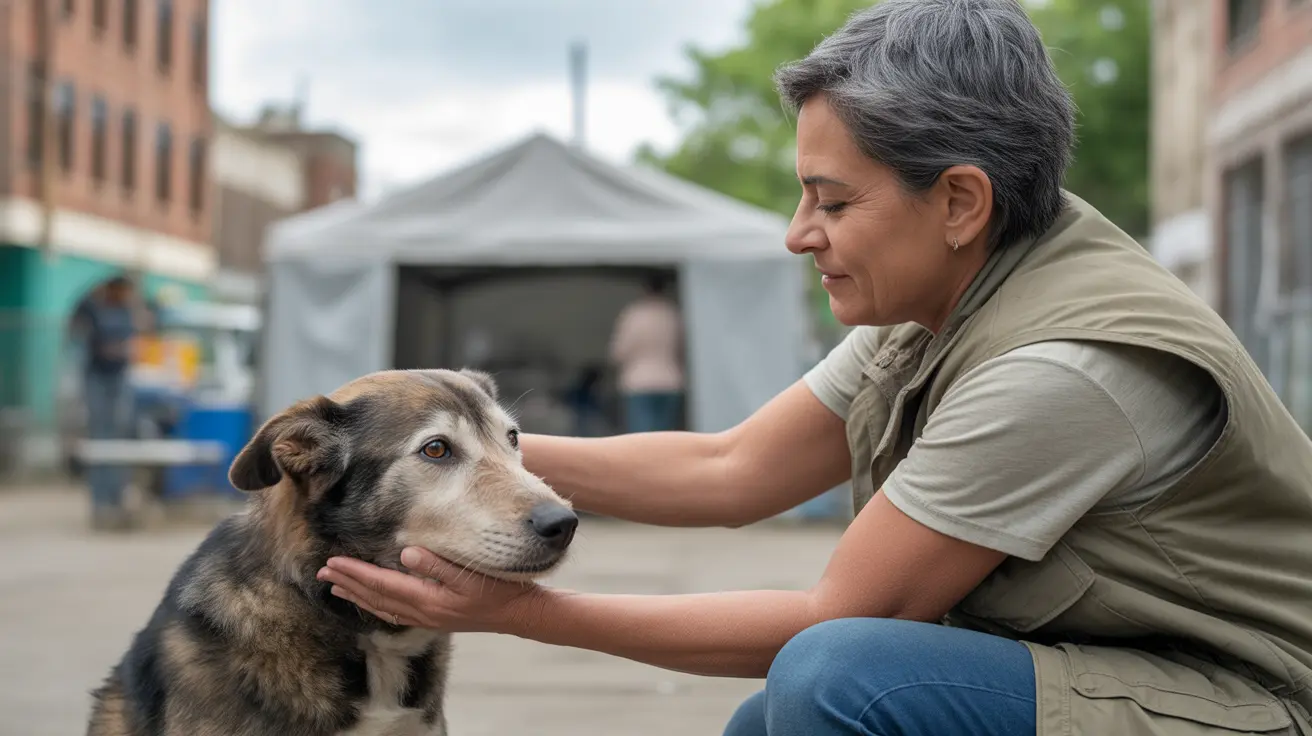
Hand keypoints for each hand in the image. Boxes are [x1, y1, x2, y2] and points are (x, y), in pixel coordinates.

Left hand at [316, 547, 546, 633]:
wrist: (520, 614)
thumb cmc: (499, 590)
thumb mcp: (471, 573)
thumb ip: (438, 564)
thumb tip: (405, 553)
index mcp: (428, 600)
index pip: (381, 585)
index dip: (355, 574)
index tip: (332, 563)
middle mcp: (423, 612)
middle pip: (375, 598)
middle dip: (348, 585)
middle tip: (322, 574)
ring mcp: (428, 618)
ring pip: (382, 608)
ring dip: (357, 597)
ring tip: (336, 588)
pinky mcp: (435, 617)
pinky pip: (395, 613)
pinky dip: (377, 606)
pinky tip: (372, 602)